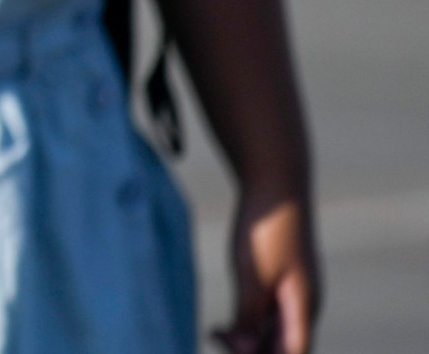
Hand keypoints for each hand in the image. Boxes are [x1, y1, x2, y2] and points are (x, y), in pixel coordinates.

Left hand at [213, 189, 319, 353]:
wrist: (274, 183)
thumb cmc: (267, 229)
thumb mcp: (252, 275)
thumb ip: (250, 315)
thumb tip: (247, 350)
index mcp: (304, 306)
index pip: (293, 353)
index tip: (229, 345)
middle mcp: (304, 304)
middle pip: (283, 347)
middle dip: (251, 351)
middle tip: (216, 336)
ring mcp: (293, 292)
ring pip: (274, 333)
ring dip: (248, 340)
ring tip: (217, 332)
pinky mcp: (280, 280)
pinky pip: (268, 316)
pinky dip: (248, 325)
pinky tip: (225, 324)